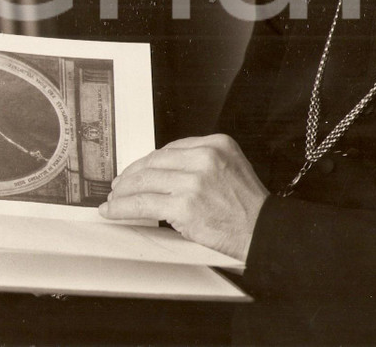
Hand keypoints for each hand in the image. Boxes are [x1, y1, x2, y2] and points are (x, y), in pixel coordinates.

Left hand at [98, 134, 268, 261]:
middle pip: (154, 162)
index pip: (170, 148)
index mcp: (216, 144)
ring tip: (113, 199)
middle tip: (118, 185)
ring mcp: (193, 181)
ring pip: (144, 181)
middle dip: (131, 174)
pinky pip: (143, 204)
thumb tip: (163, 171)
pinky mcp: (184, 206)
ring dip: (123, 192)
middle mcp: (204, 158)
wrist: (263, 231)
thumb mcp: (231, 165)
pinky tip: (114, 211)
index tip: (136, 169)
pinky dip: (123, 208)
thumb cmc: (247, 206)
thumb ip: (201, 161)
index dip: (148, 161)